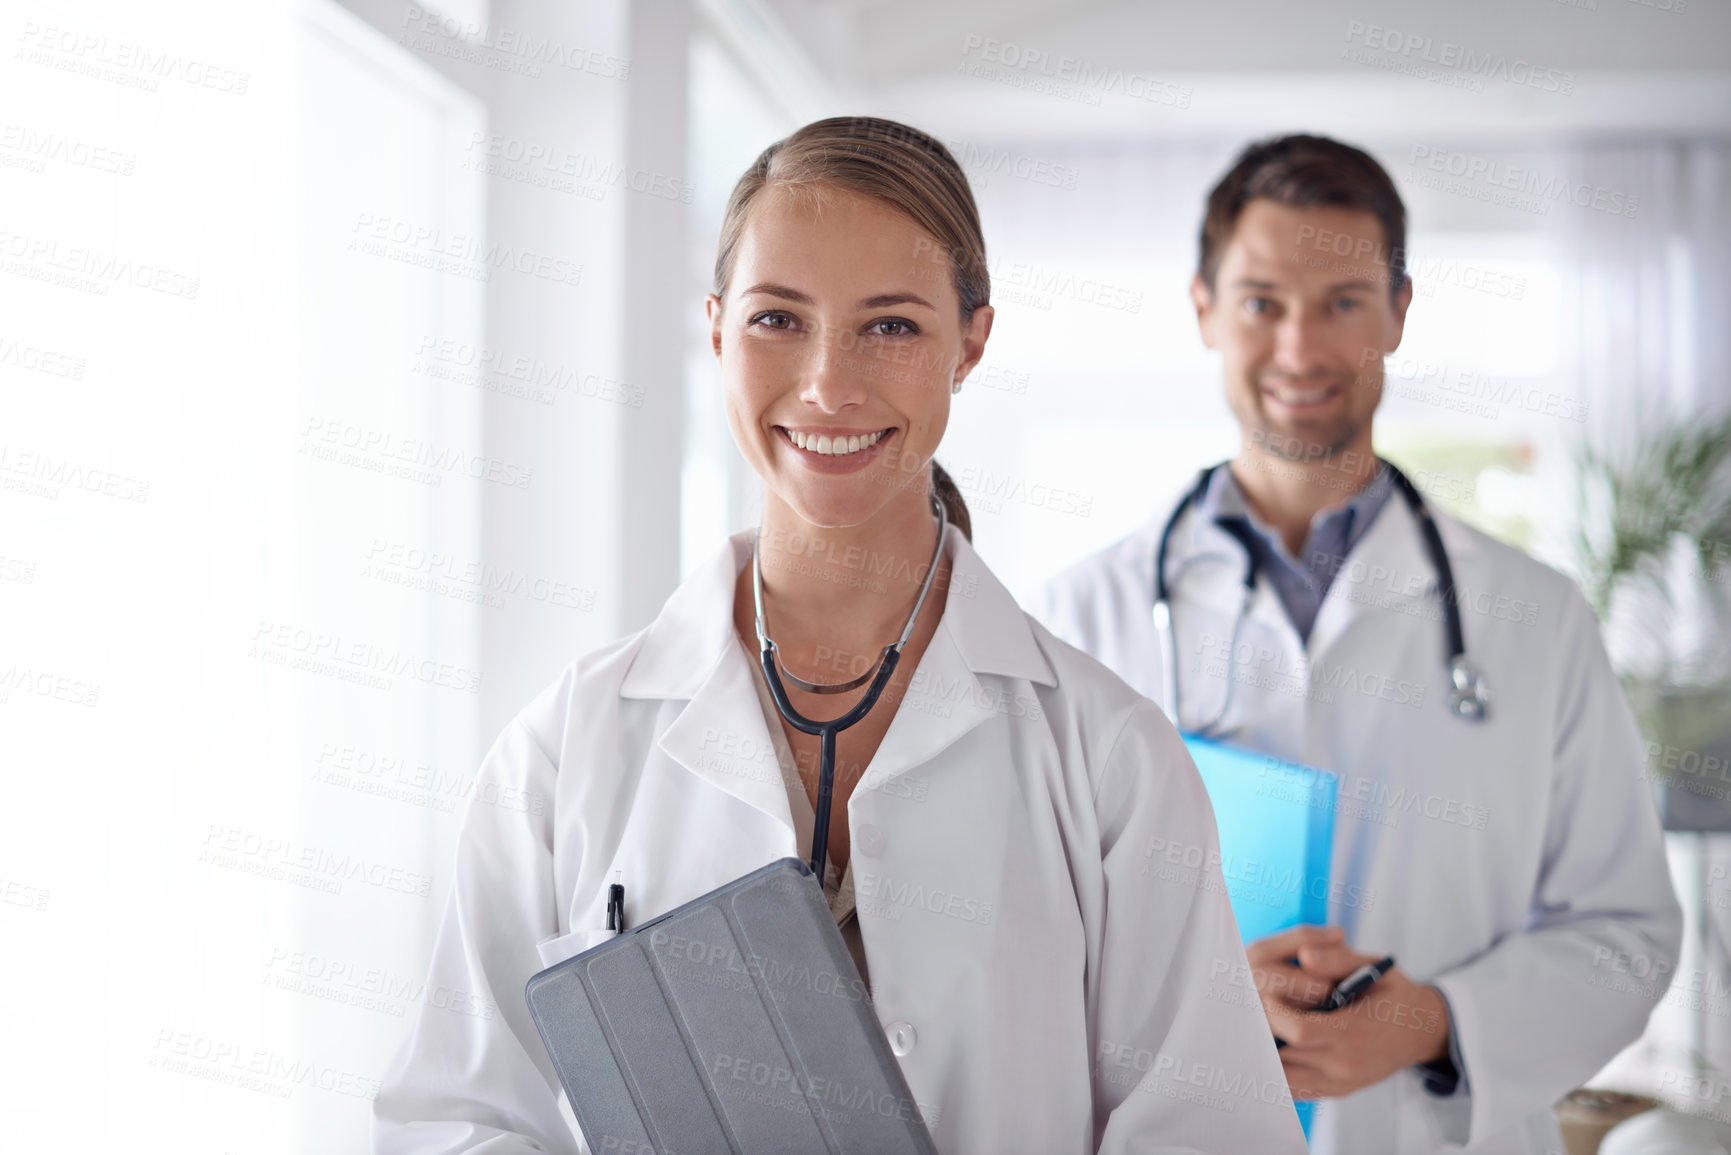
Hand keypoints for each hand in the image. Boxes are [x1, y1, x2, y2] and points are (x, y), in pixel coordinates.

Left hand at [1246, 925, 1450, 1099]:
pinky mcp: (1335, 1090)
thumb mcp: (1375, 966)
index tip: (1266, 993)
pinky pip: (1296, 1090)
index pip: (1301, 1032)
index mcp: (1357, 1033)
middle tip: (1252, 1010)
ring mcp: (1340, 1082)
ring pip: (1285, 1079)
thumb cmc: (1394, 993)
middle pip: (1287, 1057)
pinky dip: (1278, 1071)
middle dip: (1264, 1032)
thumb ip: (1338, 958)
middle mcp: (1347, 1065)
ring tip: (1258, 1029)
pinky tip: (1271, 1048)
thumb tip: (1303, 955)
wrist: (1422, 1031)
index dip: (1275, 1012)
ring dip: (1267, 1054)